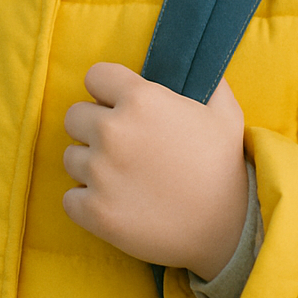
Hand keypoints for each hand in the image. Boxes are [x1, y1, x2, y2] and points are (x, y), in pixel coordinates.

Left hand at [63, 62, 247, 279]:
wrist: (227, 228)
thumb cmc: (224, 167)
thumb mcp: (225, 113)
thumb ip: (208, 82)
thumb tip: (200, 68)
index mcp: (140, 99)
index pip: (95, 76)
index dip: (107, 90)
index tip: (118, 105)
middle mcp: (112, 131)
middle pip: (74, 116)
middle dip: (92, 127)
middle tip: (120, 145)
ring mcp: (100, 173)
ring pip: (71, 157)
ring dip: (90, 166)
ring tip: (121, 178)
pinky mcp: (94, 210)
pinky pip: (70, 198)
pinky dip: (86, 202)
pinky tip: (115, 202)